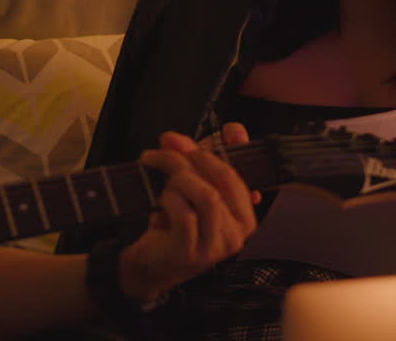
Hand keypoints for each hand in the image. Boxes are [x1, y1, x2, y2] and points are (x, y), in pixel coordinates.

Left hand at [116, 131, 258, 302]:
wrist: (150, 264)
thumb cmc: (175, 223)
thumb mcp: (190, 187)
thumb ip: (193, 158)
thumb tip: (186, 135)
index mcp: (245, 216)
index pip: (238, 174)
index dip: (225, 147)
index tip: (211, 132)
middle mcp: (238, 233)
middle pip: (222, 179)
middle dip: (189, 157)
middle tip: (161, 152)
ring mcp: (217, 246)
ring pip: (206, 195)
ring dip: (178, 180)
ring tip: (162, 183)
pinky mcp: (192, 253)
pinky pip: (184, 213)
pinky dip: (168, 201)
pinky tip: (160, 205)